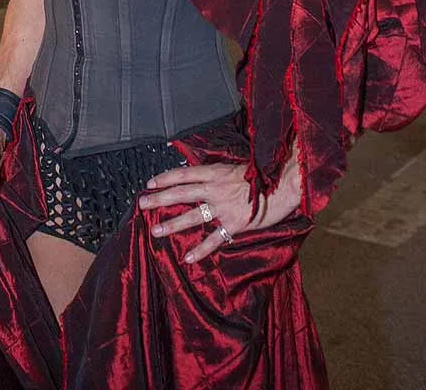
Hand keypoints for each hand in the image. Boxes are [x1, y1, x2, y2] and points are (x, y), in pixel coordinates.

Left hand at [138, 143, 301, 263]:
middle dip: (159, 199)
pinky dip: (201, 249)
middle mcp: (216, 188)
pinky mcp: (236, 224)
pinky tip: (188, 258)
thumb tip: (201, 178)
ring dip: (172, 224)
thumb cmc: (264, 174)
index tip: (150, 183)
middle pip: (181, 192)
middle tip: (141, 204)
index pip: (184, 173)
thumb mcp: (237, 167)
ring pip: (192, 216)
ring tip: (155, 231)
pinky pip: (214, 238)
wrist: (285, 184)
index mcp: (216, 172)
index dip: (166, 177)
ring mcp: (225, 207)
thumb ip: (218, 174)